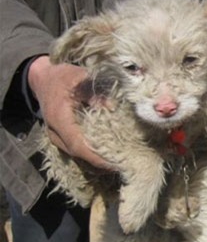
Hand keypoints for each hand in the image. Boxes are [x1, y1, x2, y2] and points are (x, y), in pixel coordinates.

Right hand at [28, 56, 116, 172]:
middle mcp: (56, 133)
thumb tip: (112, 106)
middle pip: (80, 155)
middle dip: (102, 163)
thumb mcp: (79, 77)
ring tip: (122, 161)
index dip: (97, 158)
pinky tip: (112, 154)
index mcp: (59, 119)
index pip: (78, 146)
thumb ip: (94, 92)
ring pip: (79, 156)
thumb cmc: (63, 77)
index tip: (117, 163)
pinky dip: (94, 155)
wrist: (43, 79)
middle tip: (127, 164)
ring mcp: (58, 138)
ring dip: (99, 161)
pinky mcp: (63, 138)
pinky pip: (79, 151)